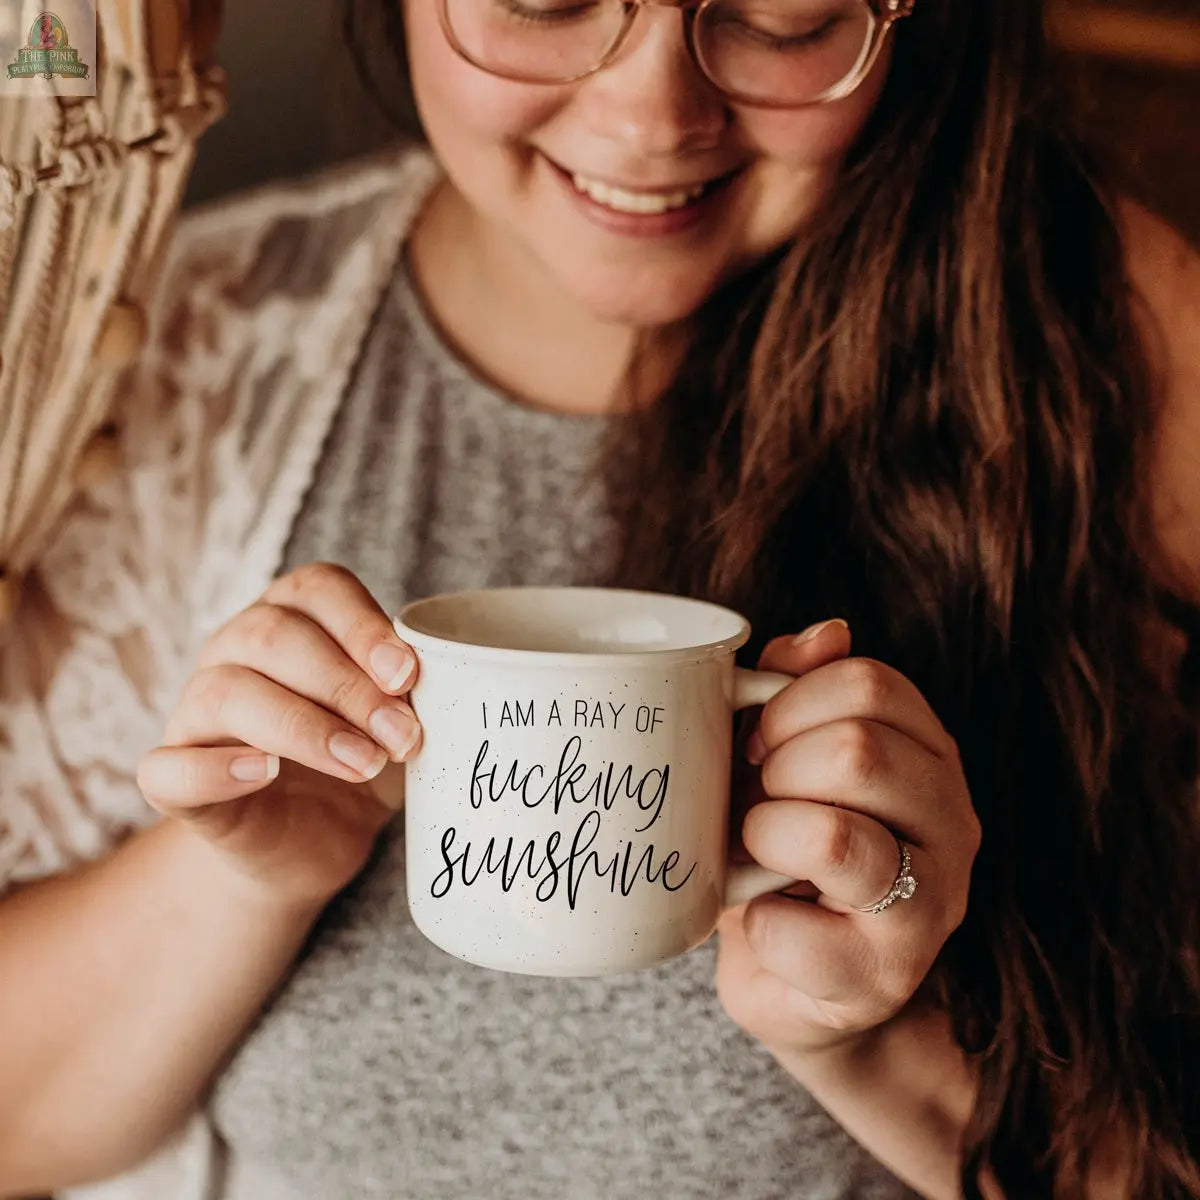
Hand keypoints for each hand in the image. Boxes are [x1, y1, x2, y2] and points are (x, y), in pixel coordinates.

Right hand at [136, 563, 423, 908]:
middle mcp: (235, 651)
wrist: (315, 843)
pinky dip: (217, 769)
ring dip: (304, 727)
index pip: (316, 589)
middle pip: (272, 636)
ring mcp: (196, 712)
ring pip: (227, 692)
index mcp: (292, 618)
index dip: (362, 625)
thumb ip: (407, 692)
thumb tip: (431, 681)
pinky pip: (168, 766)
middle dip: (347, 685)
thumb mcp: (397, 720)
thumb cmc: (363, 759)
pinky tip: (267, 774)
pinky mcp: (174, 779)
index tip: (408, 674)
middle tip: (402, 736)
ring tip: (363, 763)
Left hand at [716, 621, 980, 1058]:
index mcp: (929, 753)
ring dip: (764, 838)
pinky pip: (790, 929)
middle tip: (759, 800)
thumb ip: (800, 687)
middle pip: (857, 751)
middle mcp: (951, 823)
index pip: (869, 685)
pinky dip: (751, 922)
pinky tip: (767, 919)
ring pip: (834, 838)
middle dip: (776, 772)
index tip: (758, 741)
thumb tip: (825, 633)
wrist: (797, 975)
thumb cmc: (785, 845)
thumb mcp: (784, 755)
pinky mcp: (882, 977)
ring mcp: (929, 905)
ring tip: (758, 852)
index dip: (788, 703)